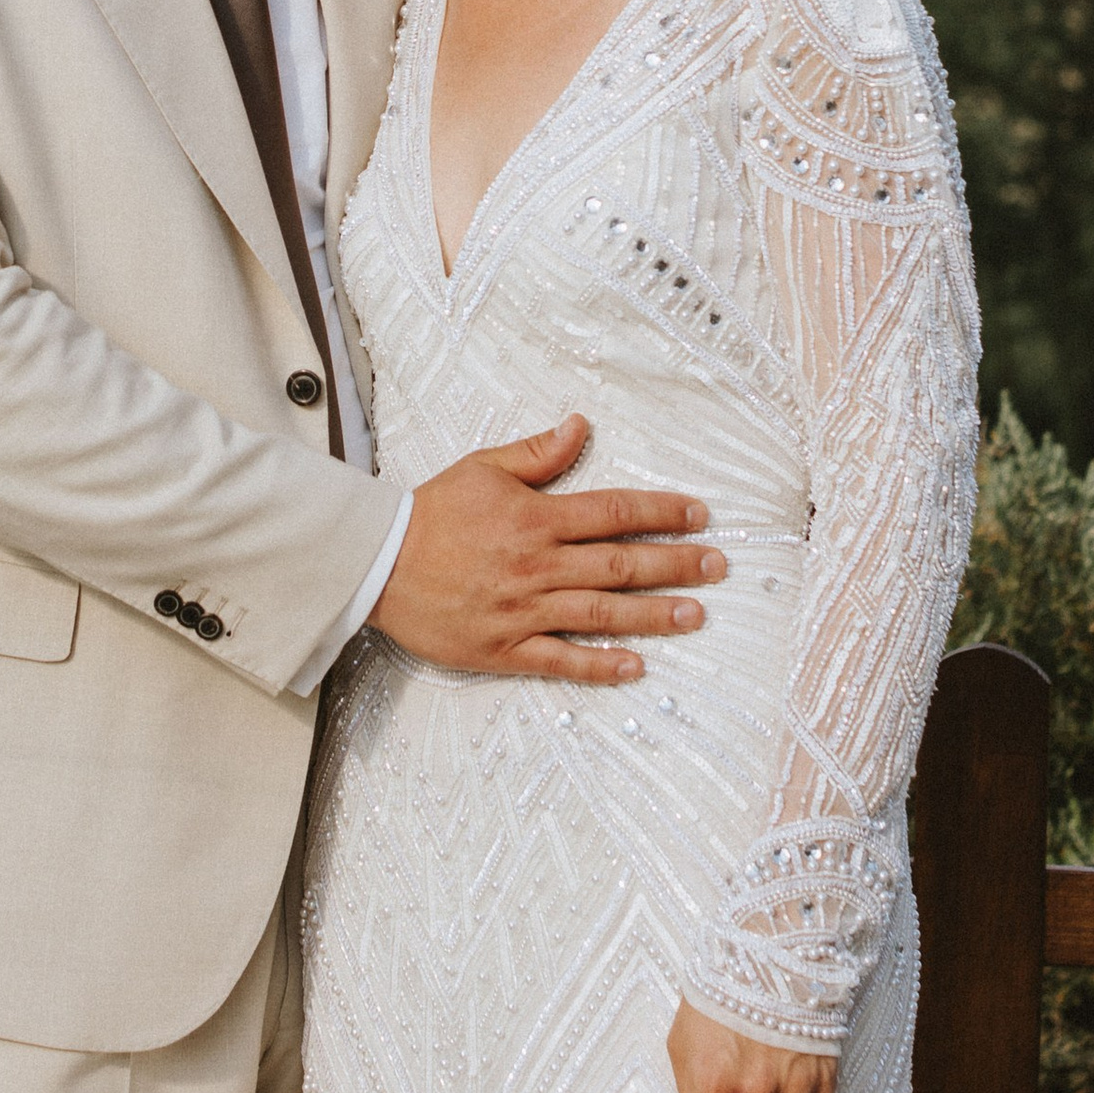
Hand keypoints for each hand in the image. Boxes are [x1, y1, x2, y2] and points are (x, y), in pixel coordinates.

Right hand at [369, 412, 723, 683]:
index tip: (698, 515)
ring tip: (697, 615)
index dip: (662, 512)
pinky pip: (561, 660)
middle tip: (718, 566)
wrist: (376, 563)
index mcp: (536, 518)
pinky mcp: (506, 649)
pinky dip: (600, 664)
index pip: (615, 512)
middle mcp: (538, 565)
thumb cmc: (431, 514)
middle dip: (676, 563)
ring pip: (603, 613)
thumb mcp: (482, 469)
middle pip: (622, 563)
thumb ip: (537, 453)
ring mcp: (524, 611)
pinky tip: (636, 665)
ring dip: (655, 614)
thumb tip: (580, 427)